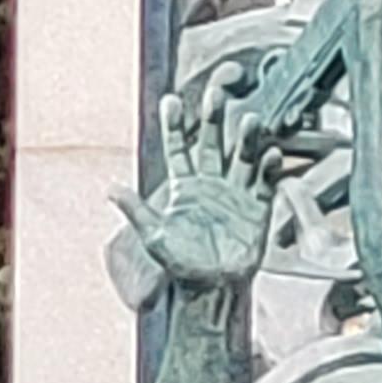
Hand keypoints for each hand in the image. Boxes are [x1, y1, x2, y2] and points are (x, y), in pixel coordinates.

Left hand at [111, 73, 274, 298]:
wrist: (212, 288)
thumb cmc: (181, 264)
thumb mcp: (154, 236)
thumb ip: (136, 210)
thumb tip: (110, 189)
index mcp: (184, 187)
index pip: (179, 149)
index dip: (175, 126)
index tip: (171, 101)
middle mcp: (211, 184)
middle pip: (212, 144)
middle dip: (213, 120)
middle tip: (215, 94)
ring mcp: (235, 194)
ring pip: (242, 158)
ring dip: (246, 139)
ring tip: (251, 121)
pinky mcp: (257, 209)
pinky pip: (265, 184)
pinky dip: (269, 169)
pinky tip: (272, 155)